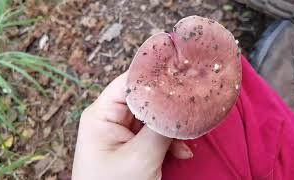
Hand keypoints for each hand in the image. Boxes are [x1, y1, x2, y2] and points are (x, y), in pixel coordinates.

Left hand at [72, 72, 192, 179]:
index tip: (181, 73)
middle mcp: (109, 117)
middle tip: (191, 106)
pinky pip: (152, 133)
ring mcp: (120, 131)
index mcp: (101, 114)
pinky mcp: (130, 143)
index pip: (129, 82)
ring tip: (186, 138)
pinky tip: (180, 151)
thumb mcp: (140, 157)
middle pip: (143, 98)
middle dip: (167, 106)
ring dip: (170, 127)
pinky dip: (168, 140)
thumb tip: (180, 104)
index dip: (155, 76)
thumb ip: (160, 128)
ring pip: (151, 117)